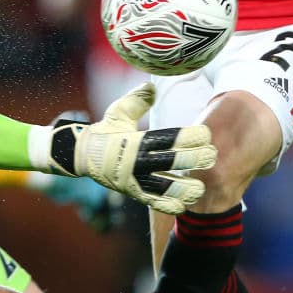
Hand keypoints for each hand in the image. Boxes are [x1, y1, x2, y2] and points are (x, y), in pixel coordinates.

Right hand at [46, 83, 215, 214]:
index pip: (166, 138)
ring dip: (185, 188)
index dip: (188, 137)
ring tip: (200, 187)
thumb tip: (153, 86)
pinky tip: (184, 203)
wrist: (80, 156)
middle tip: (211, 156)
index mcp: (134, 140)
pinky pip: (153, 203)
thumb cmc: (105, 131)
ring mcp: (134, 180)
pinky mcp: (132, 193)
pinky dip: (170, 205)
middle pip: (170, 162)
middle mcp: (135, 162)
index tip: (205, 133)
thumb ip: (137, 99)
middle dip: (194, 159)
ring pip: (164, 188)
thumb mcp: (118, 111)